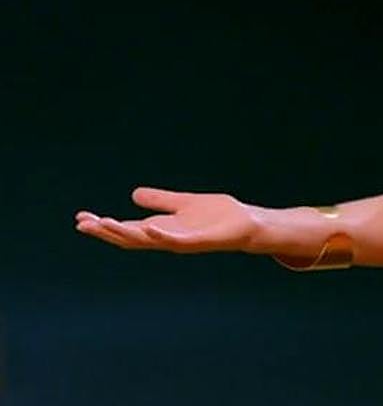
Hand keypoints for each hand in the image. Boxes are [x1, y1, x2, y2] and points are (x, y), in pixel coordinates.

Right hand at [75, 187, 260, 253]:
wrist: (247, 224)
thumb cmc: (218, 216)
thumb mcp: (183, 203)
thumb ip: (161, 200)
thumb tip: (134, 194)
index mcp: (161, 228)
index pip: (126, 228)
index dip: (104, 225)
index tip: (81, 218)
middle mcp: (167, 237)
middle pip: (129, 237)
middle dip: (105, 231)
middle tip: (82, 223)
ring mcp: (181, 241)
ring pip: (147, 241)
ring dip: (125, 233)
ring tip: (104, 223)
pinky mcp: (199, 241)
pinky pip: (176, 241)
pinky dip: (162, 236)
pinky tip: (149, 228)